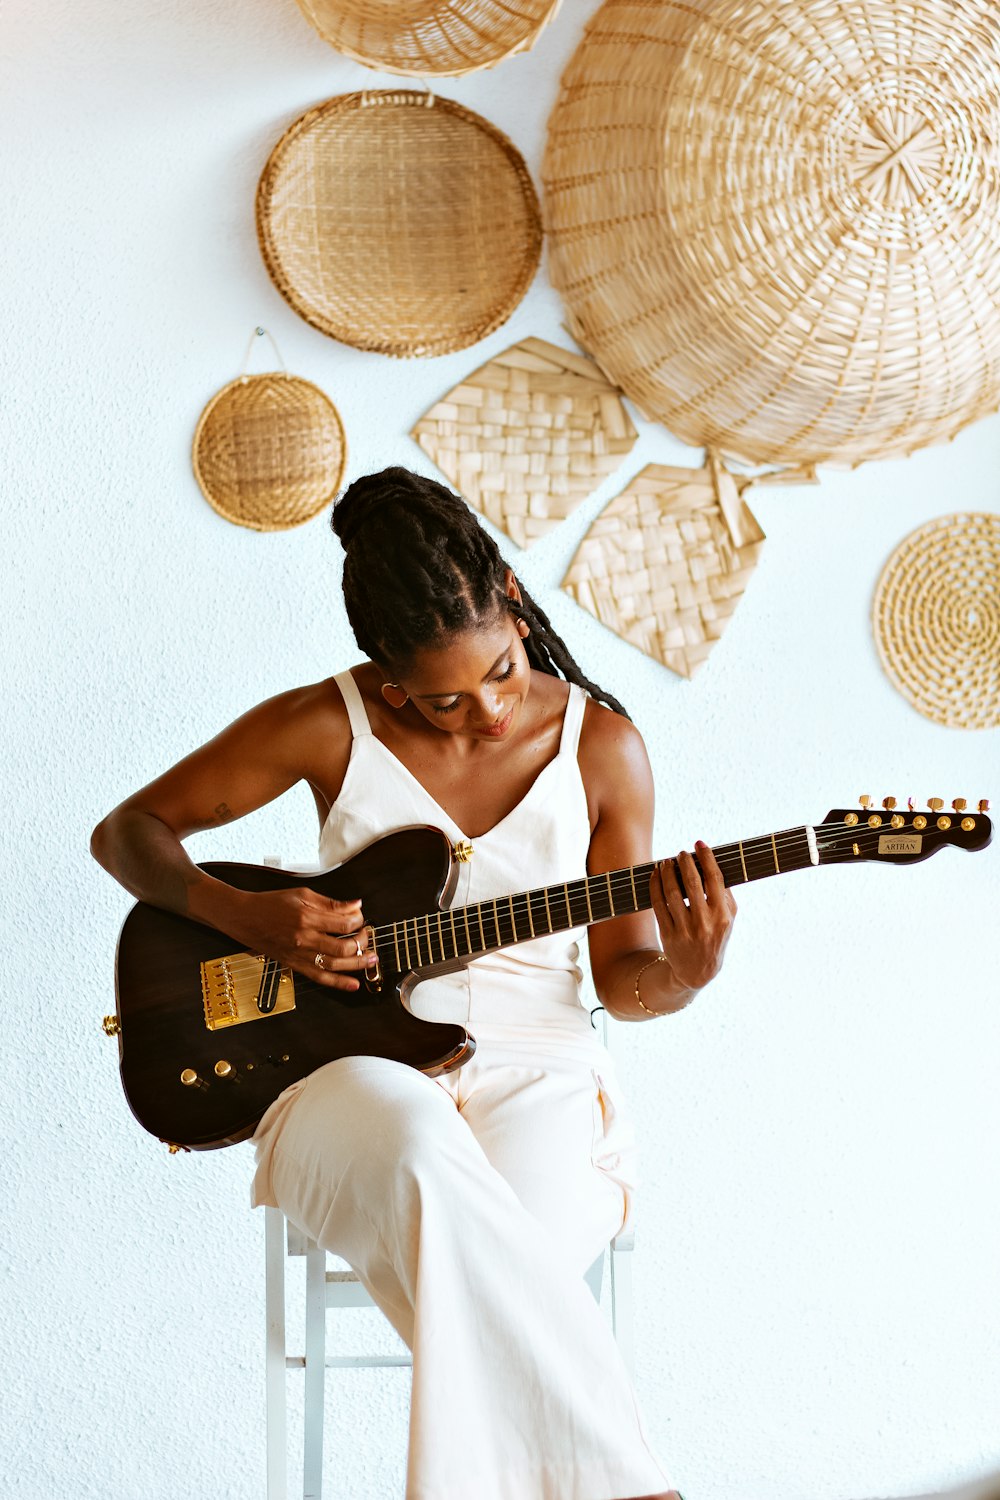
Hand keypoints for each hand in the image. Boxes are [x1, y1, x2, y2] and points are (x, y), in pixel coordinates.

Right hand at [225, 886, 373, 991]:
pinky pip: (319, 977)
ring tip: (371, 959)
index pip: (344, 923)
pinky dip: (338, 983)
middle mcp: (304, 938)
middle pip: (343, 946)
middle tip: (367, 936)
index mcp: (307, 917)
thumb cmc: (270, 904)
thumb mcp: (302, 894)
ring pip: (335, 964)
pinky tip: (353, 984)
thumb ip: (330, 902)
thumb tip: (354, 904)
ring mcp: (299, 954)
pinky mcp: (295, 964)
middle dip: (362, 942)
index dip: (358, 920)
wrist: (245, 918)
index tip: (360, 917)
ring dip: (357, 963)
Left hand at [650, 841, 736, 993]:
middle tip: (680, 853)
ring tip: (666, 862)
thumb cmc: (715, 938)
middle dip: (684, 862)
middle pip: (692, 883)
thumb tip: (713, 865)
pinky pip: (658, 904)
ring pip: (672, 892)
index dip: (706, 858)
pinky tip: (655, 875)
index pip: (714, 879)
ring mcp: (684, 929)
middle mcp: (704, 922)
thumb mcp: (729, 920)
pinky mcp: (668, 933)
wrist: (698, 972)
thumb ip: (726, 895)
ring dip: (667, 872)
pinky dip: (655, 886)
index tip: (699, 844)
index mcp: (722, 916)